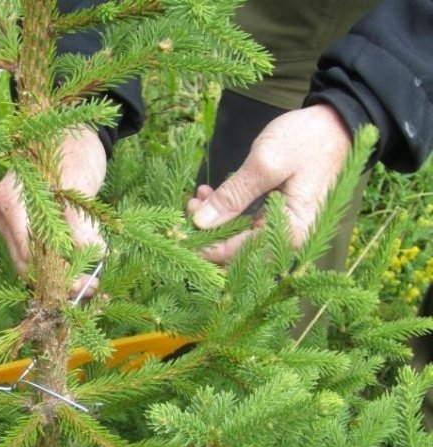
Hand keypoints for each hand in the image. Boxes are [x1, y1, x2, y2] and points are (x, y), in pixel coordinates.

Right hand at [0, 127, 106, 296]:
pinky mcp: (21, 222)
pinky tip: (79, 267)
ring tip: (89, 281)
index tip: (87, 287)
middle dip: (59, 281)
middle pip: (27, 263)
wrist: (73, 132)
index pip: (29, 255)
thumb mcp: (81, 188)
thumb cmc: (75, 152)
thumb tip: (95, 261)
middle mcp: (3, 213)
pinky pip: (35, 250)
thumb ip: (83, 227)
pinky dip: (56, 261)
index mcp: (11, 202)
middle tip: (91, 291)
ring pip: (30, 260)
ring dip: (59, 274)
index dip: (58, 276)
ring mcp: (9, 219)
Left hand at [188, 104, 352, 263]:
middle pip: (235, 251)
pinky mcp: (277, 218)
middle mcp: (288, 239)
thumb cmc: (307, 140)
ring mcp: (283, 230)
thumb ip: (233, 196)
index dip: (203, 243)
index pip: (234, 253)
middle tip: (190, 203)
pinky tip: (211, 194)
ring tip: (199, 195)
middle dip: (207, 231)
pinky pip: (245, 225)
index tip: (179, 226)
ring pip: (237, 238)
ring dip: (213, 220)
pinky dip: (226, 212)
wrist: (337, 124)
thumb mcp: (265, 163)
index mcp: (289, 232)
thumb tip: (201, 222)